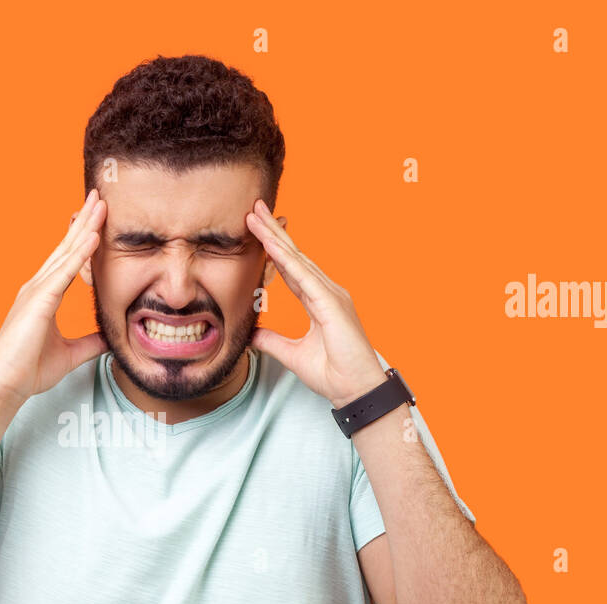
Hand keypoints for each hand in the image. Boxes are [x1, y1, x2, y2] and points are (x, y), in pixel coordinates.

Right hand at [0, 188, 109, 404]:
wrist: (3, 386)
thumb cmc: (28, 371)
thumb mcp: (70, 354)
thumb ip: (90, 343)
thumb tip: (110, 339)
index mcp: (42, 296)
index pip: (67, 260)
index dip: (83, 237)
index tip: (98, 217)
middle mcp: (37, 288)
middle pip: (66, 247)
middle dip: (84, 221)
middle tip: (100, 196)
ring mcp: (35, 292)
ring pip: (65, 253)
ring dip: (85, 227)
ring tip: (101, 205)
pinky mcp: (38, 302)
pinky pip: (62, 273)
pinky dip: (78, 253)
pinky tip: (92, 236)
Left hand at [246, 199, 388, 407]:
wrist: (355, 391)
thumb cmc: (333, 374)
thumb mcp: (293, 355)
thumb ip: (272, 341)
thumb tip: (251, 333)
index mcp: (319, 301)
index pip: (290, 269)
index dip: (273, 249)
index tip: (256, 230)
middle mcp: (327, 292)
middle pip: (294, 256)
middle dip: (274, 232)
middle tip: (254, 208)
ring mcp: (332, 295)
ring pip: (298, 260)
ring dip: (275, 238)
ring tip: (257, 217)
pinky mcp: (332, 304)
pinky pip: (305, 277)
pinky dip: (287, 260)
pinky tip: (272, 246)